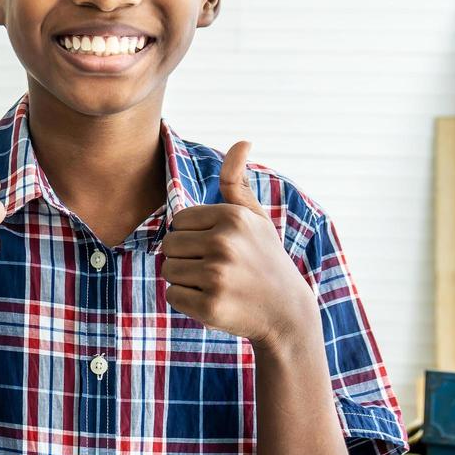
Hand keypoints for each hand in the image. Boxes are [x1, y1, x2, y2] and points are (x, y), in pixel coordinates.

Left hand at [158, 140, 316, 348]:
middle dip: (187, 258)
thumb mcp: (256, 217)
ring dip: (186, 280)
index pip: (178, 221)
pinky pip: (172, 296)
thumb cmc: (265, 259)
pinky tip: (214, 302)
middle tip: (219, 269)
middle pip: (169, 246)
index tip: (220, 248)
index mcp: (232, 217)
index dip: (194, 236)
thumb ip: (237, 181)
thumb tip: (242, 141)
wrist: (287, 312)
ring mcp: (218, 276)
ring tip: (217, 284)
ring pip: (168, 270)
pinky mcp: (211, 306)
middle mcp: (225, 243)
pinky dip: (187, 302)